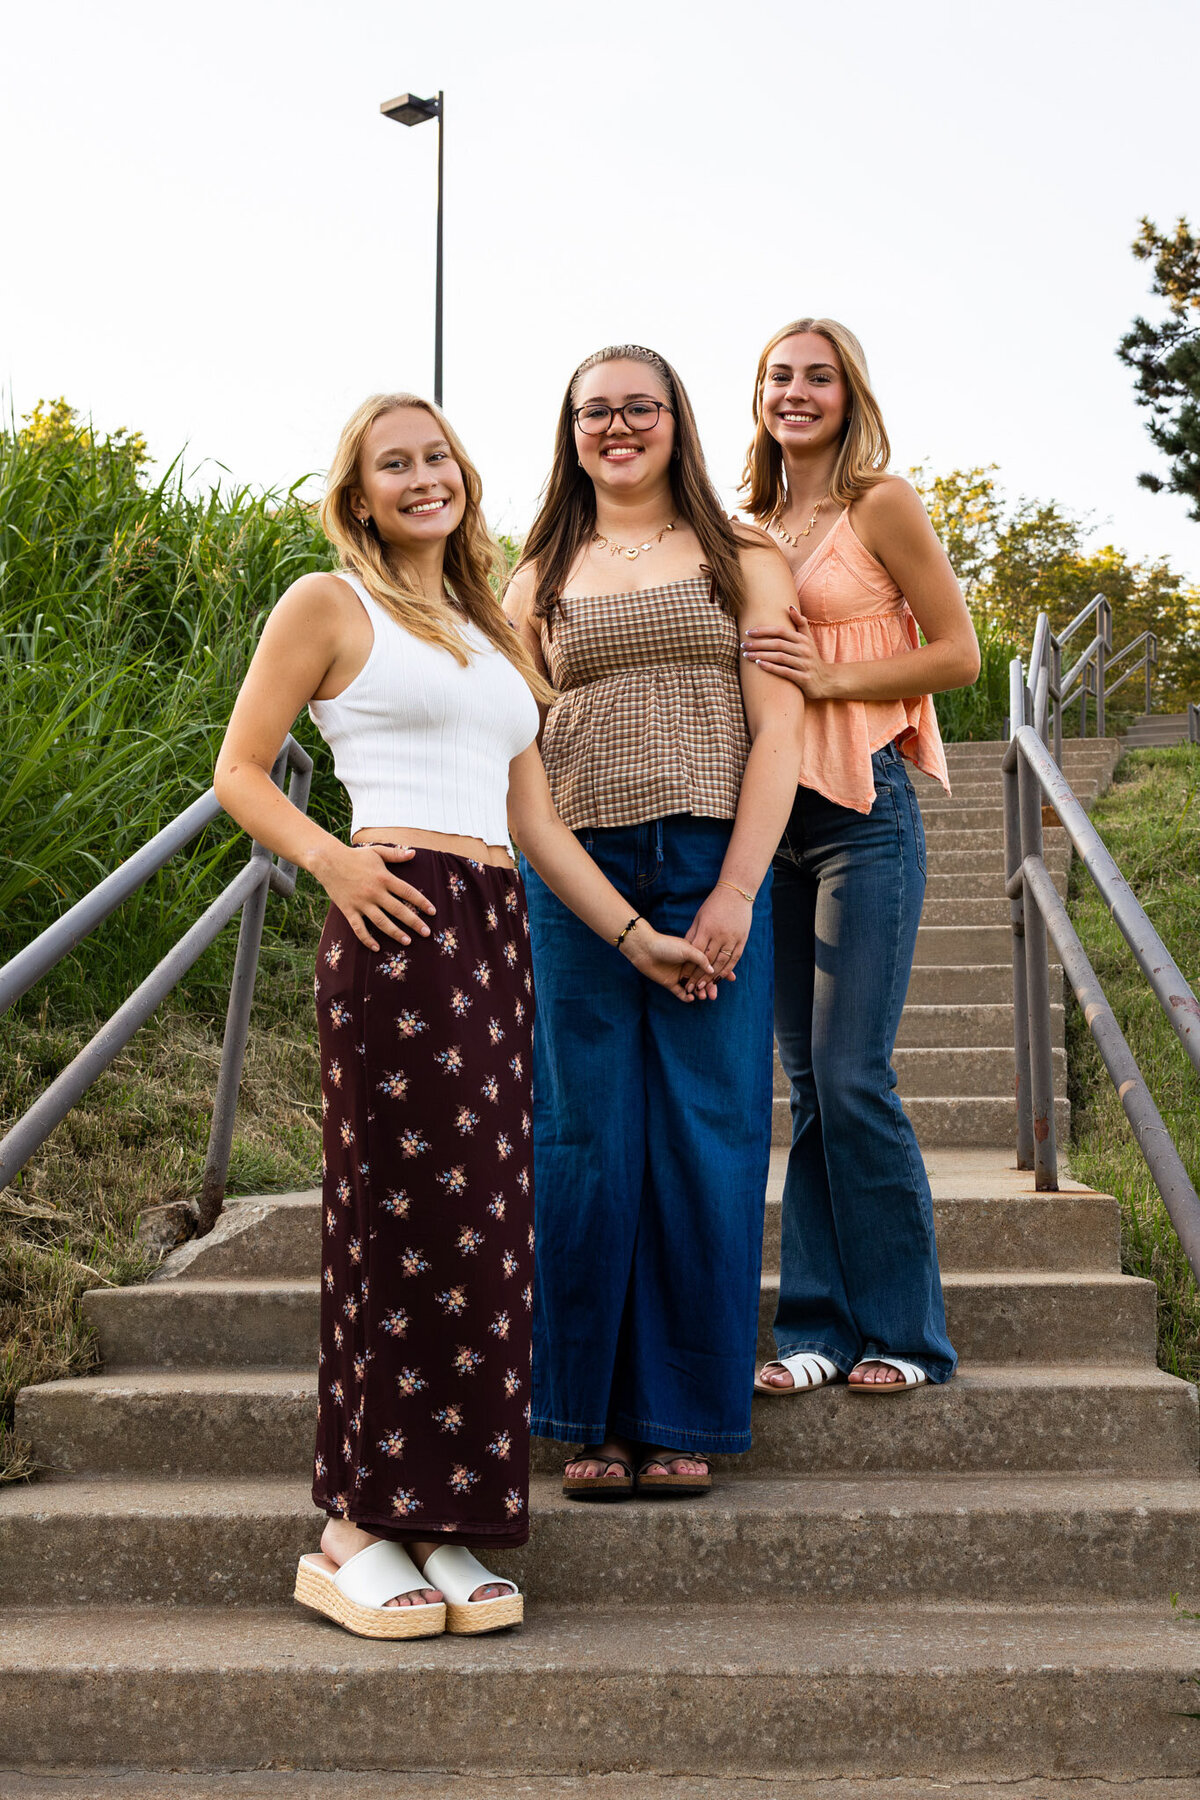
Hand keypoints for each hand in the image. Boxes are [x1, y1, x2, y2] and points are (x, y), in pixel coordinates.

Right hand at [316, 843, 435, 950]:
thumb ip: (396, 854)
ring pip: (381, 922)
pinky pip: (358, 928)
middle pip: (398, 910)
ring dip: (395, 933)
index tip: (432, 912)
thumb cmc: (354, 856)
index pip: (407, 892)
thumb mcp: (377, 851)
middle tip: (426, 933)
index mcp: (384, 878)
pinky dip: (367, 939)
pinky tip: (376, 948)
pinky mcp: (348, 909)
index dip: (422, 902)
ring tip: (408, 942)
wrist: (327, 860)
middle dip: (414, 922)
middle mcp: (374, 892)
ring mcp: (361, 902)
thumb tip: (414, 853)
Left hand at [622, 924, 715, 1001]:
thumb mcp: (688, 949)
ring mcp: (680, 976)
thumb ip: (701, 959)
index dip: (721, 972)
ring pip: (694, 988)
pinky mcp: (670, 983)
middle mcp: (689, 966)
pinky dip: (687, 997)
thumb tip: (713, 970)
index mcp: (695, 956)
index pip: (711, 965)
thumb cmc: (667, 945)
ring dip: (699, 993)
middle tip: (714, 995)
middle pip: (704, 979)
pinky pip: (681, 993)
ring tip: (702, 996)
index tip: (732, 978)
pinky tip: (691, 998)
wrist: (645, 949)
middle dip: (710, 987)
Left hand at [685, 883, 752, 982]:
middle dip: (700, 977)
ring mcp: (732, 937)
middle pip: (708, 961)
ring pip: (722, 962)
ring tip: (707, 988)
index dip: (690, 967)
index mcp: (706, 929)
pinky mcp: (742, 939)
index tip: (684, 979)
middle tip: (693, 989)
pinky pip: (735, 958)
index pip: (696, 953)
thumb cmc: (714, 904)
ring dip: (713, 977)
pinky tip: (722, 978)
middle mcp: (719, 935)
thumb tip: (685, 951)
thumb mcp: (699, 917)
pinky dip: (728, 969)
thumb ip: (693, 934)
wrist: (736, 892)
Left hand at [741, 605, 837, 697]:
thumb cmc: (812, 658)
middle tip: (743, 645)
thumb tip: (790, 607)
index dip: (764, 630)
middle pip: (778, 644)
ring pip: (779, 657)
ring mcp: (804, 664)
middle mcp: (804, 650)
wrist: (826, 680)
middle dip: (758, 644)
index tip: (748, 632)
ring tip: (746, 656)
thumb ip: (800, 623)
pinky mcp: (804, 678)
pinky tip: (759, 665)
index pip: (781, 631)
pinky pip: (785, 672)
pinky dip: (771, 668)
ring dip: (761, 655)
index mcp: (803, 639)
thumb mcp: (808, 640)